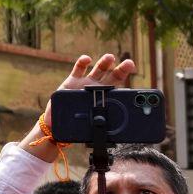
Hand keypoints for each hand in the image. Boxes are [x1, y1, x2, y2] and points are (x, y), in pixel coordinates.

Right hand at [21, 53, 136, 158]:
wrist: (59, 122)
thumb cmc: (77, 124)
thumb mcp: (90, 125)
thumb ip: (98, 125)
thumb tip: (110, 135)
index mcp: (105, 96)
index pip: (119, 85)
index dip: (126, 78)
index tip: (133, 73)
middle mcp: (98, 87)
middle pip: (112, 74)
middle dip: (121, 68)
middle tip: (128, 64)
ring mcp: (86, 82)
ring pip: (98, 69)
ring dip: (105, 62)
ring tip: (110, 58)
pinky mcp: (73, 80)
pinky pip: (79, 69)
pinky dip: (83, 62)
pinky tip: (87, 59)